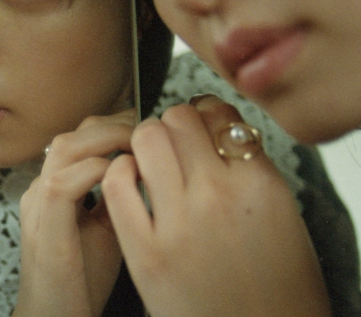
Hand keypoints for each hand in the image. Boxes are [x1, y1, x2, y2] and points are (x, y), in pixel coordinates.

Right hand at [13, 109, 134, 316]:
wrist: (55, 315)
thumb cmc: (81, 277)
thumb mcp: (107, 226)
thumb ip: (119, 195)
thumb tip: (150, 166)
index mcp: (54, 186)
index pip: (80, 138)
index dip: (114, 128)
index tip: (149, 132)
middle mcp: (41, 189)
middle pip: (72, 134)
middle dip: (114, 127)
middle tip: (149, 134)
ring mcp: (38, 206)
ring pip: (65, 148)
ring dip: (107, 142)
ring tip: (138, 149)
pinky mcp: (43, 228)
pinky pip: (63, 184)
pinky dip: (95, 172)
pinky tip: (121, 176)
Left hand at [102, 96, 330, 316]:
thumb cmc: (277, 285)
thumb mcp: (281, 218)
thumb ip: (252, 170)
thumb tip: (221, 131)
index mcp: (259, 185)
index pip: (220, 116)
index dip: (205, 114)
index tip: (200, 123)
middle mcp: (220, 196)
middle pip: (179, 118)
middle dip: (173, 123)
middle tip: (171, 141)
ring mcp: (180, 223)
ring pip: (147, 138)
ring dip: (144, 141)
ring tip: (148, 159)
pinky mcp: (146, 251)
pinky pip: (118, 182)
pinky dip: (119, 171)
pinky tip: (127, 182)